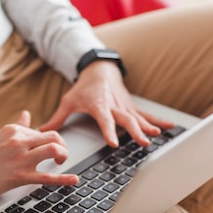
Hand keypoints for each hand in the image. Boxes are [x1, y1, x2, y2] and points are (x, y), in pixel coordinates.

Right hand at [0, 111, 77, 197]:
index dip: (51, 140)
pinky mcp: (19, 176)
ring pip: (54, 150)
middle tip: (60, 156)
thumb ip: (16, 126)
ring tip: (61, 163)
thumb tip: (27, 115)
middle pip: (55, 137)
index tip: (51, 148)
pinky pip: (47, 177)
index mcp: (15, 131)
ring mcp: (21, 159)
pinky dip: (64, 179)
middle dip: (63, 146)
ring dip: (64, 156)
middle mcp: (20, 142)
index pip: (43, 131)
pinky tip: (74, 179)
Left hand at [41, 62, 171, 146]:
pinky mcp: (132, 107)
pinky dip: (158, 121)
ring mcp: (125, 106)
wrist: (99, 69)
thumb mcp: (68, 100)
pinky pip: (147, 115)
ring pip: (139, 118)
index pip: (105, 121)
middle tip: (143, 142)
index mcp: (99, 106)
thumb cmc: (84, 87)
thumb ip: (57, 118)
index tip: (114, 143)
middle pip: (127, 120)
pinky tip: (170, 127)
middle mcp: (115, 106)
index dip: (110, 132)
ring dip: (149, 127)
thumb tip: (42, 131)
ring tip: (159, 136)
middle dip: (136, 132)